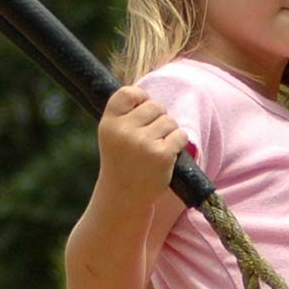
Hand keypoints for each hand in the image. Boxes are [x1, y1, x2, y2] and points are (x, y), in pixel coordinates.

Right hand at [97, 85, 189, 206]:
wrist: (124, 196)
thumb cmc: (121, 161)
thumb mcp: (113, 135)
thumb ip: (125, 113)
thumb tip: (146, 91)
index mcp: (109, 123)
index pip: (129, 93)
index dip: (141, 98)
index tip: (143, 110)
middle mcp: (124, 131)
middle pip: (154, 106)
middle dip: (158, 118)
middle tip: (151, 137)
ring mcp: (143, 143)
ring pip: (169, 121)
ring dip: (169, 132)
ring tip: (157, 148)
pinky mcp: (161, 155)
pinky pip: (180, 135)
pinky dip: (178, 143)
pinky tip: (168, 155)